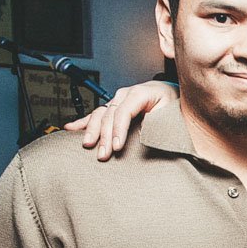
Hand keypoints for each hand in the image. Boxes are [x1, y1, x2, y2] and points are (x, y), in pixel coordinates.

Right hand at [62, 80, 178, 159]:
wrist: (175, 95)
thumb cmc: (174, 104)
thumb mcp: (170, 112)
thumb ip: (156, 122)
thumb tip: (143, 135)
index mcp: (141, 93)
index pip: (124, 112)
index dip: (119, 130)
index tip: (117, 147)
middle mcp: (127, 94)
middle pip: (110, 115)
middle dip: (105, 136)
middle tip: (103, 154)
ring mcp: (119, 99)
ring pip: (100, 114)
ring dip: (92, 130)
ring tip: (88, 145)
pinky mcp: (115, 106)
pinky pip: (96, 114)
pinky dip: (83, 122)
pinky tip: (71, 128)